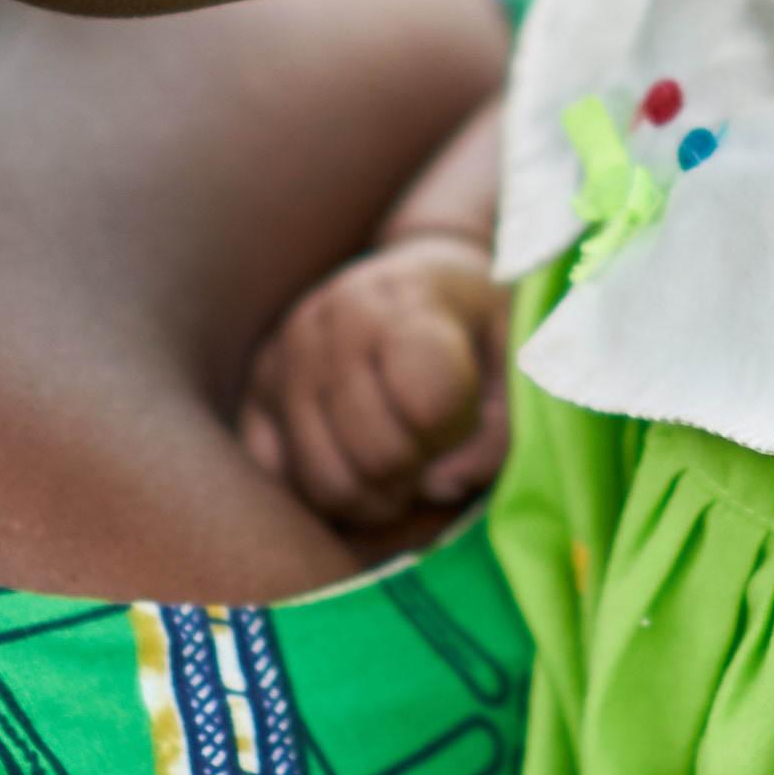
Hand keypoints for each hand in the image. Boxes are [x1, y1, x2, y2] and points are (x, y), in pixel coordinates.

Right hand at [235, 235, 510, 529]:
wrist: (422, 274)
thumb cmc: (476, 320)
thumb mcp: (518, 354)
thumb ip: (503, 427)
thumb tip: (439, 484)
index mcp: (398, 302)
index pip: (431, 404)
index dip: (461, 430)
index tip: (467, 412)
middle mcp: (325, 327)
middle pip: (379, 458)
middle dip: (421, 472)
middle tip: (435, 448)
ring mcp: (280, 362)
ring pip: (328, 484)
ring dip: (379, 499)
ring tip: (403, 466)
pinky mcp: (254, 397)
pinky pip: (284, 485)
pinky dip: (331, 499)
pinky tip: (361, 467)